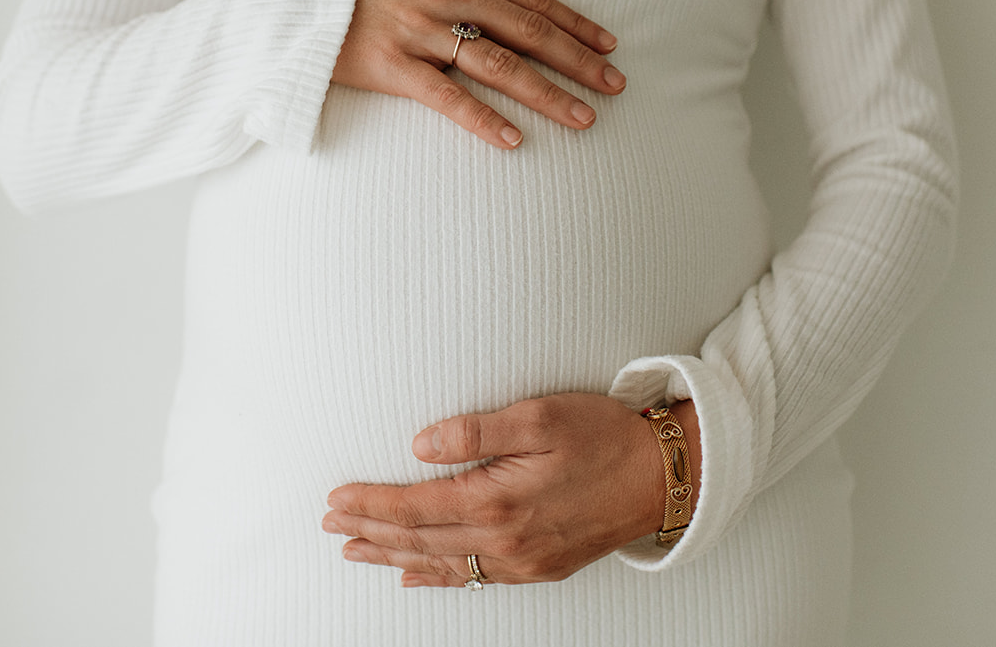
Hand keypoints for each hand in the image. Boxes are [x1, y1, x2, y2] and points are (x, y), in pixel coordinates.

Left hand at [322, 393, 700, 587]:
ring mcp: (523, 561)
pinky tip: (416, 577)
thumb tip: (420, 444)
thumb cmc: (606, 436)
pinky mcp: (540, 567)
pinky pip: (477, 579)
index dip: (370, 504)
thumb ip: (476, 429)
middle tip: (330, 524)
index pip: (414, 506)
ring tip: (356, 550)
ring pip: (442, 565)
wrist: (665, 477)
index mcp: (497, 500)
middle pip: (419, 541)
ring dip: (394, 557)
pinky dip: (439, 578)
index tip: (335, 497)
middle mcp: (505, 540)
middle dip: (370, 531)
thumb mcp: (541, 415)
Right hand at [331, 0, 625, 148]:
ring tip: (583, 117)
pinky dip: (484, 119)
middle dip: (577, 61)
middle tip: (614, 86)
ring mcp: (420, 30)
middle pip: (527, 32)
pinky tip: (515, 140)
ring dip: (547, 93)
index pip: (532, 0)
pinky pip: (447, 97)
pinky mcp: (393, 66)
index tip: (609, 48)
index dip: (575, 25)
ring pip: (498, 65)